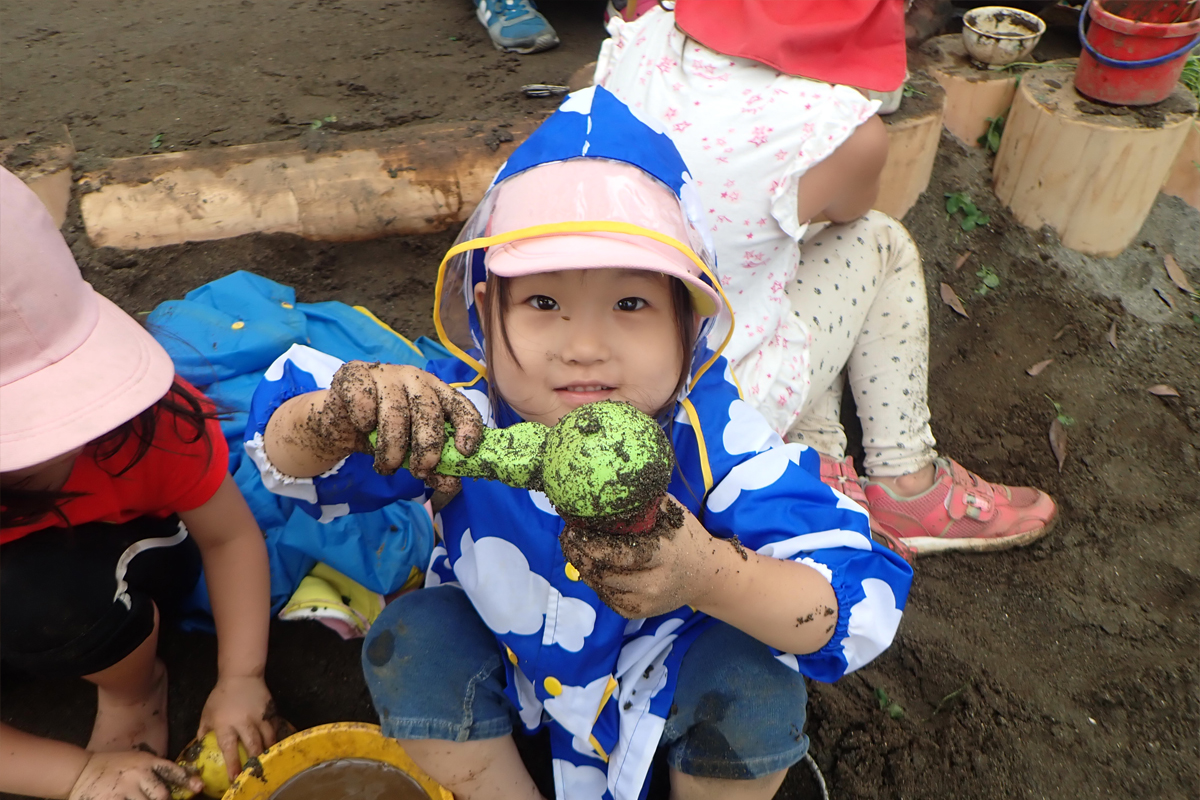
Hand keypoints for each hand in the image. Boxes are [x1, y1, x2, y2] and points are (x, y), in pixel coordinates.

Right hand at [69, 751, 202, 799]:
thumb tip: (175, 787)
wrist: (80, 771)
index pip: (172, 771)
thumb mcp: (136, 761)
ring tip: (140, 799)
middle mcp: (137, 775)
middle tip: (164, 799)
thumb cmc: (113, 767)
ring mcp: (123, 790)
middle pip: (162, 795)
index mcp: (146, 762)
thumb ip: (154, 772)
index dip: (187, 780)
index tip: (199, 788)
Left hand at [197, 676, 275, 780]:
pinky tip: (274, 745)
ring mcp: (259, 716)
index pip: (229, 747)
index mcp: (225, 723)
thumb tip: (201, 749)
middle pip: (253, 744)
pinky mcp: (270, 711)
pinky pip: (274, 728)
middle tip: (256, 772)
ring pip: (268, 737)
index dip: (233, 764)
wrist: (241, 675)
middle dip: (255, 760)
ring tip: (268, 761)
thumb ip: (204, 732)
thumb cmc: (221, 696)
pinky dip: (274, 738)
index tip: (235, 777)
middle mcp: (244, 721)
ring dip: (268, 751)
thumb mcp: (207, 714)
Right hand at [319, 362, 482, 491]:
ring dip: (391, 447)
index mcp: (438, 394)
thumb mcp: (411, 454)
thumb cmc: (383, 435)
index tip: (465, 451)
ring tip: (386, 466)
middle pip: (429, 410)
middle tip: (420, 471)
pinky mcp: (356, 374)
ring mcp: (386, 374)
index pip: (461, 406)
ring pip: (396, 411)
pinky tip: (363, 428)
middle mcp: (416, 379)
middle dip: (427, 446)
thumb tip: (451, 485)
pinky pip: (364, 400)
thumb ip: (434, 468)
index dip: (468, 427)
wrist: (339, 423)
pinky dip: (364, 421)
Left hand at [560, 497, 726, 618]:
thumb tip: (610, 487)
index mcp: (663, 556)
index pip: (619, 554)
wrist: (705, 576)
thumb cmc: (685, 538)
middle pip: (604, 573)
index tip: (573, 529)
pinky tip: (589, 564)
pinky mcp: (636, 612)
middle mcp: (653, 584)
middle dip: (579, 554)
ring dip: (582, 566)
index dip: (591, 544)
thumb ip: (644, 503)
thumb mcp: (672, 514)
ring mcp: (644, 602)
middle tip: (567, 536)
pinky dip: (594, 579)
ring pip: (600, 586)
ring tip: (573, 547)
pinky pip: (605, 596)